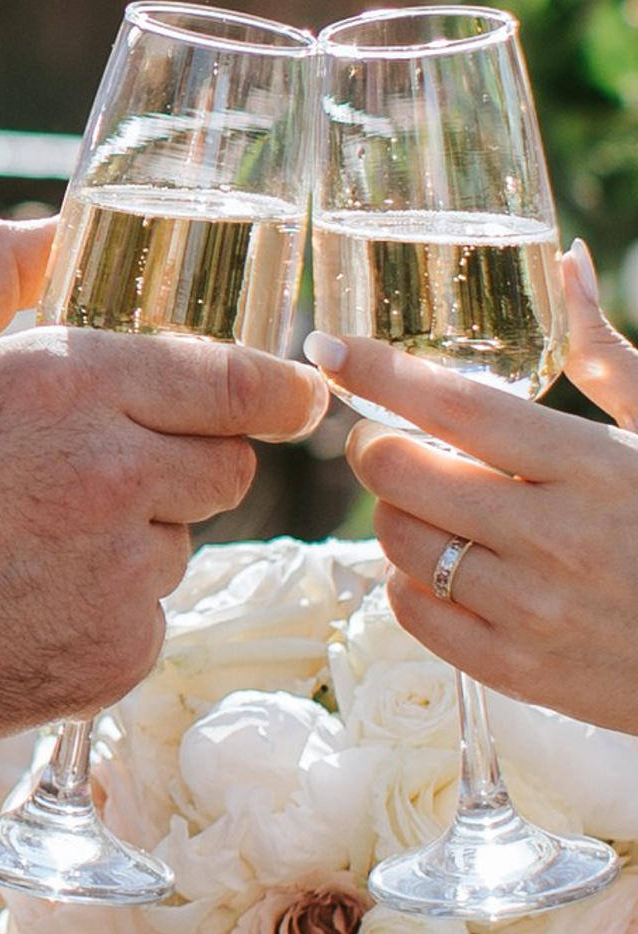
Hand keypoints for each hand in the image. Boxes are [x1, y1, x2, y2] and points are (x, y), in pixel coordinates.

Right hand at [0, 216, 327, 745]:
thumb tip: (65, 227)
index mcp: (70, 383)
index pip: (236, 381)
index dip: (280, 391)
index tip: (296, 396)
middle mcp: (109, 475)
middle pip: (226, 466)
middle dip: (185, 462)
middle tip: (104, 473)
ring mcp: (118, 573)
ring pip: (180, 545)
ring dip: (135, 540)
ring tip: (38, 544)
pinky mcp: (114, 653)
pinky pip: (147, 621)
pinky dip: (107, 615)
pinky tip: (31, 602)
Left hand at [319, 241, 637, 737]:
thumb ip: (604, 353)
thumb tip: (566, 261)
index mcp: (592, 466)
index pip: (457, 406)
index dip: (380, 370)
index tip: (328, 347)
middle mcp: (554, 538)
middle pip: (400, 472)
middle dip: (379, 444)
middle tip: (395, 440)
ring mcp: (533, 610)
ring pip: (398, 540)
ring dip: (397, 513)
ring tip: (436, 507)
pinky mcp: (520, 672)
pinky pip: (413, 613)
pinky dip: (411, 582)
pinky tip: (449, 567)